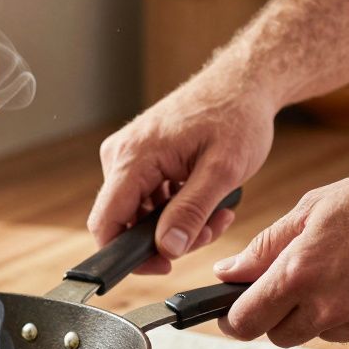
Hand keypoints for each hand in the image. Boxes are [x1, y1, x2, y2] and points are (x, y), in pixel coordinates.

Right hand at [89, 77, 275, 273]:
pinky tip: (205, 198)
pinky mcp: (139, 157)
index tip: (163, 266)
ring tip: (216, 213)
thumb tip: (168, 249)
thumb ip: (192, 211)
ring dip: (177, 224)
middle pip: (125, 221)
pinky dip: (176, 208)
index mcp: (134, 157)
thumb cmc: (236, 116)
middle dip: (166, 238)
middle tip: (209, 231)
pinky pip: (148, 198)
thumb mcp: (223, 170)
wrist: (242, 83)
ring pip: (140, 213)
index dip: (126, 255)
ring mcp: (128, 155)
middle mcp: (120, 155)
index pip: (105, 222)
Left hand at [213, 159, 348, 348]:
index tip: (233, 315)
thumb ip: (265, 247)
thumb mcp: (315, 208)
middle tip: (301, 280)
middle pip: (281, 336)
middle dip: (279, 315)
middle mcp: (328, 309)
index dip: (234, 320)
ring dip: (326, 311)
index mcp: (299, 274)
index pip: (246, 322)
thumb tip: (228, 272)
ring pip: (323, 333)